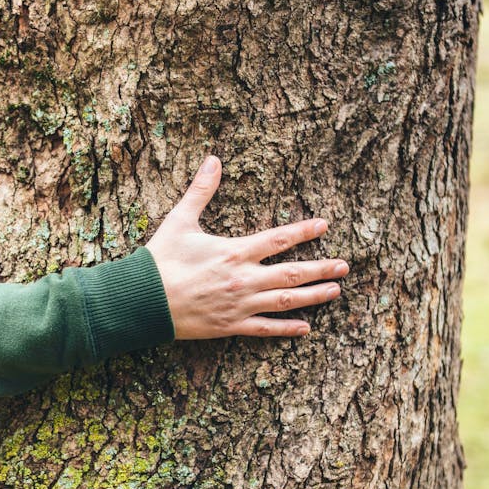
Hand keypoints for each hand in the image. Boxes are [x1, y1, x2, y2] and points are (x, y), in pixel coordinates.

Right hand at [145, 156, 348, 338]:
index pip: (279, 239)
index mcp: (234, 251)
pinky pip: (266, 328)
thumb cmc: (161, 260)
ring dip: (313, 296)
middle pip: (292, 273)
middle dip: (321, 269)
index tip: (324, 226)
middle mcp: (244, 278)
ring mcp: (240, 304)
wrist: (143, 300)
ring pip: (286, 301)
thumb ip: (201, 190)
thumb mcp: (180, 220)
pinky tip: (306, 328)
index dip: (304, 231)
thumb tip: (213, 160)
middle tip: (344, 266)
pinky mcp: (231, 325)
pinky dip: (287, 328)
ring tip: (335, 291)